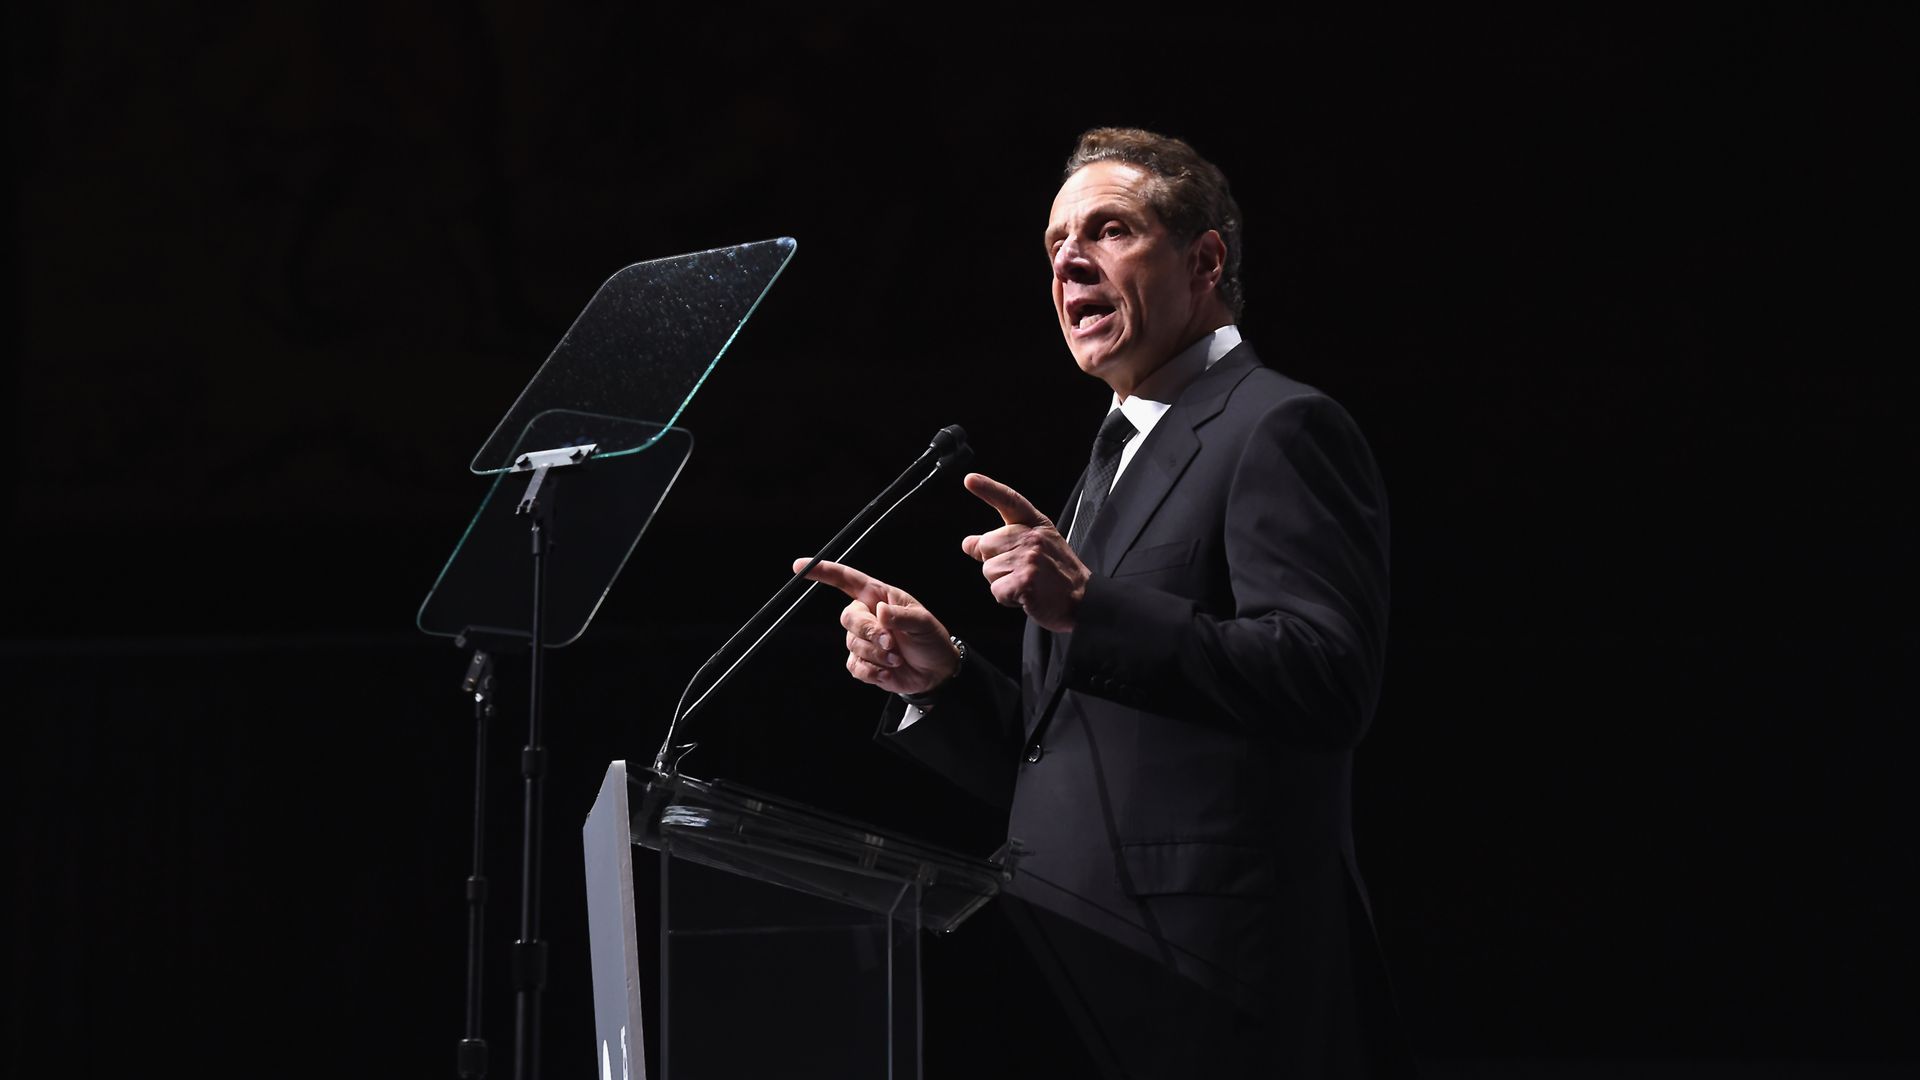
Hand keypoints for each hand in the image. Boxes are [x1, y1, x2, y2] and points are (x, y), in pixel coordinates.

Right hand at [793, 558, 959, 695]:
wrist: (935, 672)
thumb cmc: (930, 639)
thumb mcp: (923, 623)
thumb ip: (901, 616)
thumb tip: (880, 611)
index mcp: (878, 597)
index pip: (847, 580)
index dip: (823, 572)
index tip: (800, 566)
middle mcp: (866, 615)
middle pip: (848, 617)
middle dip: (868, 632)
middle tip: (891, 643)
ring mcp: (862, 640)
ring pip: (853, 645)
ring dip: (877, 654)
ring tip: (897, 658)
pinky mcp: (862, 663)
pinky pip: (855, 666)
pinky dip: (873, 672)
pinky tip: (889, 671)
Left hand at [960, 472, 1087, 632]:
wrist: (1082, 598)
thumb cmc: (1058, 573)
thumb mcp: (1035, 548)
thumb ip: (1002, 542)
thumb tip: (968, 543)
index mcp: (1035, 524)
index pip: (1009, 501)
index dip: (988, 489)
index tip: (970, 479)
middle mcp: (1032, 537)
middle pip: (987, 545)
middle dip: (996, 562)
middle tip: (1022, 571)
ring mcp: (1029, 558)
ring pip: (989, 570)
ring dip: (1002, 582)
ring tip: (1027, 583)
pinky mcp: (1025, 581)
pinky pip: (996, 590)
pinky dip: (1007, 598)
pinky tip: (1026, 596)